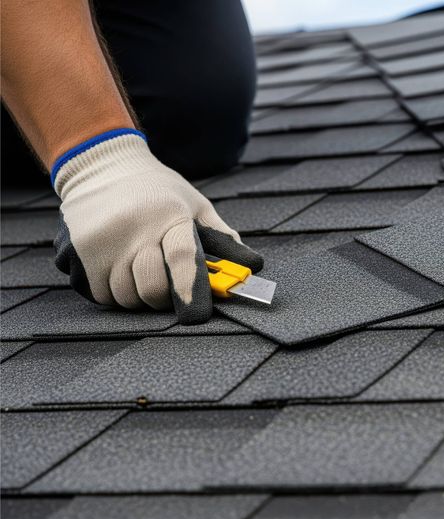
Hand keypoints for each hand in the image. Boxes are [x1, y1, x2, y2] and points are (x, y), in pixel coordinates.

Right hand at [53, 131, 262, 323]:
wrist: (102, 166)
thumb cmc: (159, 191)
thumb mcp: (196, 205)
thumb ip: (222, 238)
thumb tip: (252, 267)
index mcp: (170, 216)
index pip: (183, 260)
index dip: (192, 291)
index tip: (198, 314)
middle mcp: (134, 230)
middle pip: (152, 288)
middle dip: (165, 297)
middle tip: (168, 286)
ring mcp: (103, 242)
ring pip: (126, 297)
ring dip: (138, 296)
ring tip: (142, 271)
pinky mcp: (78, 252)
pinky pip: (102, 295)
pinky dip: (114, 292)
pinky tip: (120, 270)